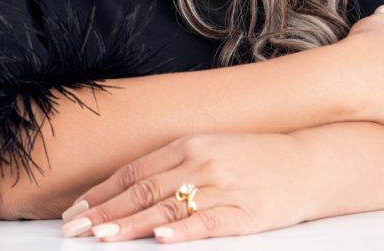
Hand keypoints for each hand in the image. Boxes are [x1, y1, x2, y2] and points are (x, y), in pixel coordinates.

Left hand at [58, 133, 310, 241]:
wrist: (307, 162)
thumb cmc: (253, 161)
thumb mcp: (209, 151)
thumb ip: (172, 167)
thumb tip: (128, 189)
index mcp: (188, 144)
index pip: (134, 171)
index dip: (102, 193)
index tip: (76, 212)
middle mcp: (201, 161)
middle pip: (143, 190)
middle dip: (105, 213)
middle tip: (75, 230)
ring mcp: (223, 186)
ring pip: (168, 207)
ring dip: (132, 224)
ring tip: (103, 237)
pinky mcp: (246, 211)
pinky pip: (209, 223)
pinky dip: (184, 232)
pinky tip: (161, 238)